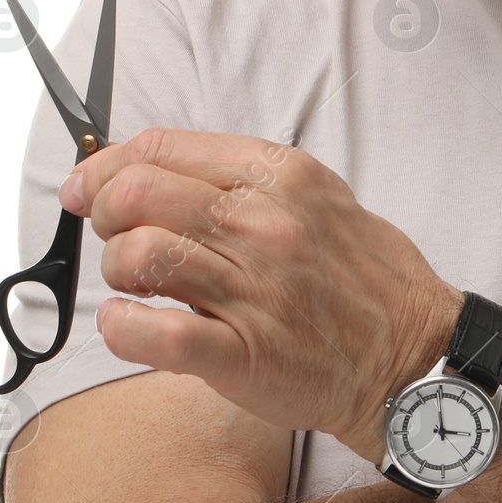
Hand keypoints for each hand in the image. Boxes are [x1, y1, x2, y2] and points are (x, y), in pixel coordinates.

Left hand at [59, 128, 463, 461]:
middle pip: (137, 193)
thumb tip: (151, 168)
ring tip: (140, 285)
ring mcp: (254, 288)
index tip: (89, 187)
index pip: (160, 148)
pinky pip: (153, 334)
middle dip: (105, 214)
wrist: (412, 352)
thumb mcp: (318, 195)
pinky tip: (129, 324)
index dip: (107, 166)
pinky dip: (121, 327)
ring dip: (117, 271)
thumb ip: (244, 178)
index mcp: (282, 175)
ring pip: (137, 255)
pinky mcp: (242, 354)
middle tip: (117, 237)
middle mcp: (266, 223)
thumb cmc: (362, 276)